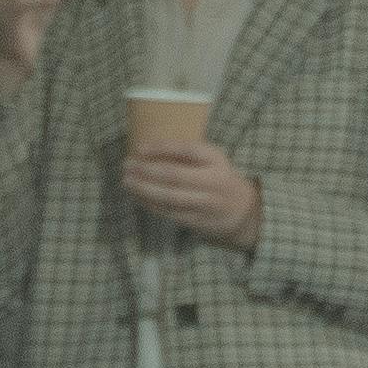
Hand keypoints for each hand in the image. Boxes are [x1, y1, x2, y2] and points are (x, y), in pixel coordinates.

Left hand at [119, 138, 262, 249]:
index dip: (161, 148)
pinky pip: (169, 212)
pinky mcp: (197, 220)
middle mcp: (212, 181)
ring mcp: (205, 203)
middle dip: (146, 170)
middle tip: (126, 166)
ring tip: (126, 181)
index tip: (138, 147)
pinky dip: (150, 204)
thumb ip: (186, 153)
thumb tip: (147, 148)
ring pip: (169, 197)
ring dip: (144, 189)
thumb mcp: (210, 158)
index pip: (187, 150)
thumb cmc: (217, 176)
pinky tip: (137, 196)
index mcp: (215, 160)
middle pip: (174, 175)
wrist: (242, 209)